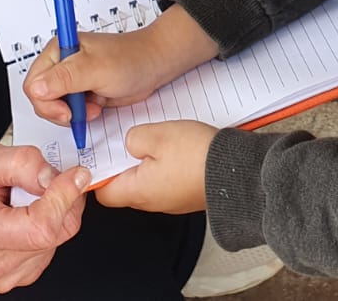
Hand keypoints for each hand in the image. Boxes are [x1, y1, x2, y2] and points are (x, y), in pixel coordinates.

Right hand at [0, 143, 88, 291]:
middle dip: (62, 198)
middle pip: (58, 231)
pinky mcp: (21, 277)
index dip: (65, 197)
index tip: (75, 174)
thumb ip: (21, 162)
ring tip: (22, 202)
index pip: (41, 226)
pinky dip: (48, 226)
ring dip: (54, 212)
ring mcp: (8, 276)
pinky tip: (23, 218)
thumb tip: (55, 174)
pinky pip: (52, 246)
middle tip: (41, 181)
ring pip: (60, 237)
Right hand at [25, 30, 160, 125]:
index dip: (46, 102)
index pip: (33, 84)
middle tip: (80, 112)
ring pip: (54, 107)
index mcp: (58, 50)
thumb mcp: (96, 68)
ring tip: (93, 107)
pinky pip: (69, 111)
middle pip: (40, 98)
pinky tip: (95, 108)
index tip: (66, 112)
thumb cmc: (131, 58)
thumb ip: (65, 78)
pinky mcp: (81, 91)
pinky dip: (80, 115)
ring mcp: (70, 79)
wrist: (154, 65)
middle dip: (60, 110)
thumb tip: (36, 88)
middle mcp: (61, 64)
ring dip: (72, 114)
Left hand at [94, 121, 218, 214]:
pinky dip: (169, 166)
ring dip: (150, 163)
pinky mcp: (188, 194)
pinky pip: (170, 180)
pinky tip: (179, 149)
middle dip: (127, 163)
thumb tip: (130, 142)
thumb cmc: (198, 156)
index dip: (99, 172)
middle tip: (134, 141)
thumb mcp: (157, 135)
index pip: (103, 192)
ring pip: (149, 182)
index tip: (102, 154)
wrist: (238, 170)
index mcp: (138, 191)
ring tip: (161, 142)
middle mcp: (153, 202)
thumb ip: (134, 138)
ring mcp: (173, 201)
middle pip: (126, 186)